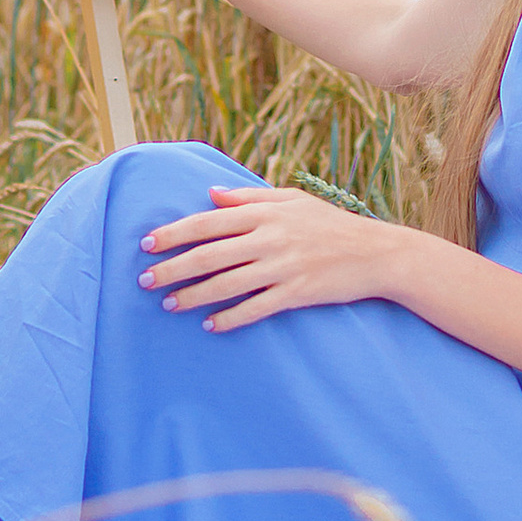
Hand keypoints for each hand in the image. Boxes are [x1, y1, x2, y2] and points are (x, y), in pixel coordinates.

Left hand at [138, 183, 409, 330]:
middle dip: (173, 268)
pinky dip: (230, 318)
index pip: (208, 222)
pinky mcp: (297, 293)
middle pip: (210, 254)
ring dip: (194, 296)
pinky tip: (210, 325)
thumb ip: (249, 198)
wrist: (376, 253)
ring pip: (227, 284)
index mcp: (265, 213)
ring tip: (169, 305)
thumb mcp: (291, 199)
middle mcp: (270, 238)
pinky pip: (255, 308)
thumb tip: (210, 195)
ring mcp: (283, 267)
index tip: (146, 244)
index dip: (174, 233)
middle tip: (145, 281)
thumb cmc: (330, 223)